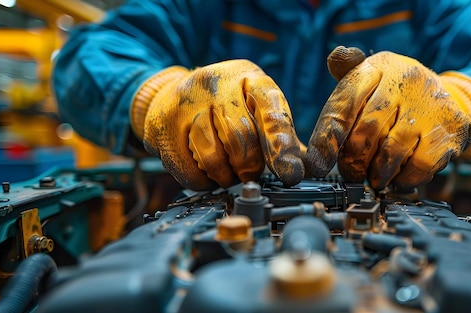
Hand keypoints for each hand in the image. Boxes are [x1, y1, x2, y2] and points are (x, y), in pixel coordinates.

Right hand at [130, 61, 303, 189]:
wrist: (169, 92)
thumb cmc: (226, 104)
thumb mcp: (256, 104)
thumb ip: (280, 134)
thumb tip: (307, 169)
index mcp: (249, 78)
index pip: (271, 111)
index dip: (282, 146)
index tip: (291, 174)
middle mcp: (216, 84)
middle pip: (240, 138)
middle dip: (250, 167)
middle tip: (250, 173)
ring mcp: (186, 103)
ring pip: (213, 157)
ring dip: (225, 176)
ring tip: (228, 172)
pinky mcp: (162, 126)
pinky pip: (188, 170)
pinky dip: (203, 181)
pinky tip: (206, 172)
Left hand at [305, 46, 470, 190]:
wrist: (449, 97)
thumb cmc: (397, 93)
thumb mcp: (371, 77)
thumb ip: (346, 74)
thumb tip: (335, 58)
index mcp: (378, 67)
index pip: (345, 103)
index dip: (326, 138)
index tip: (316, 166)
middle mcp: (406, 80)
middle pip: (367, 131)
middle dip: (353, 161)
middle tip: (351, 174)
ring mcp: (430, 104)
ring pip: (392, 151)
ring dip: (378, 173)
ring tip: (374, 178)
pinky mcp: (451, 128)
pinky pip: (420, 164)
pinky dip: (405, 178)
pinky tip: (399, 177)